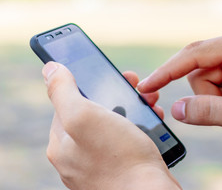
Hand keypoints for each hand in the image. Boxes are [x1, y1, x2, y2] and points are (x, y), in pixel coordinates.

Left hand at [42, 62, 179, 189]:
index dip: (92, 84)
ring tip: (151, 105)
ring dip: (133, 110)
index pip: (70, 103)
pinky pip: (127, 141)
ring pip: (115, 126)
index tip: (112, 76)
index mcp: (62, 144)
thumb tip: (50, 69)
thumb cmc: (120, 158)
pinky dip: (141, 129)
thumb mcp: (85, 116)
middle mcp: (77, 157)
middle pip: (96, 113)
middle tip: (138, 88)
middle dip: (118, 96)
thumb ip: (63, 91)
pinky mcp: (120, 170)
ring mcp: (99, 165)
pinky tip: (152, 125)